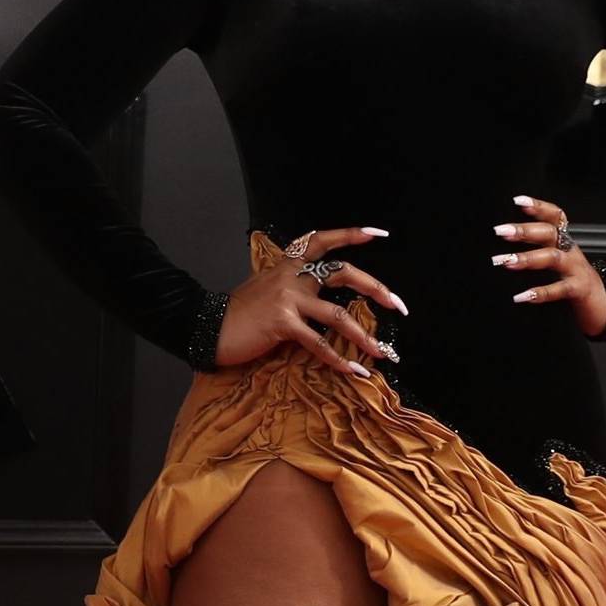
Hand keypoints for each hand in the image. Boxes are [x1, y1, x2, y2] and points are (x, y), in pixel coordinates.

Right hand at [211, 224, 407, 377]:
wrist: (208, 326)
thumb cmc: (239, 313)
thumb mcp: (266, 288)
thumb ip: (292, 286)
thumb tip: (319, 297)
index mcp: (288, 265)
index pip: (322, 241)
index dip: (351, 235)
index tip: (378, 234)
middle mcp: (291, 276)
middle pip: (342, 272)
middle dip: (375, 288)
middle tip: (397, 304)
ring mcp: (287, 299)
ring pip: (337, 315)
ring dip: (363, 336)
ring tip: (382, 352)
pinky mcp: (282, 324)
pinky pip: (319, 342)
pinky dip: (338, 359)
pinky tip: (352, 371)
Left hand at [490, 194, 605, 336]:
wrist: (604, 303)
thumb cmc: (574, 281)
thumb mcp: (559, 261)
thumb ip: (538, 252)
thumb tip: (505, 253)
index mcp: (565, 241)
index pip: (555, 216)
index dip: (539, 207)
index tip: (518, 201)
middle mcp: (570, 251)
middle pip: (550, 233)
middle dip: (524, 231)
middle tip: (501, 232)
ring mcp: (576, 269)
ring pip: (552, 257)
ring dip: (527, 258)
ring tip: (506, 261)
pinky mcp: (579, 289)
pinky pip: (560, 289)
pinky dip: (540, 292)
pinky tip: (522, 296)